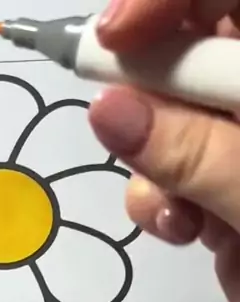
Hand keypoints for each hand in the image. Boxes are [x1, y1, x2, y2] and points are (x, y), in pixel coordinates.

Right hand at [89, 1, 239, 301]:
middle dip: (150, 84)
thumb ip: (199, 156)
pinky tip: (181, 230)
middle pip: (196, 42)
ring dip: (151, 159)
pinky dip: (158, 199)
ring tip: (174, 210)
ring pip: (172, 113)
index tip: (115, 38)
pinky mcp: (228, 188)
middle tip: (120, 115)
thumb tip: (108, 108)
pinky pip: (172, 171)